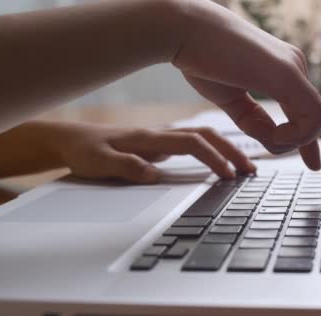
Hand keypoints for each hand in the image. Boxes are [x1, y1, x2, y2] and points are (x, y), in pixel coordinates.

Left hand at [50, 122, 255, 183]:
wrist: (69, 139)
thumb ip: (125, 166)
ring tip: (243, 167)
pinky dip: (213, 151)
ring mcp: (160, 140)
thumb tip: (154, 175)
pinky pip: (194, 144)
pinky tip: (220, 162)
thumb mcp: (97, 162)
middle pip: (205, 135)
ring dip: (225, 149)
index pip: (191, 143)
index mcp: (148, 138)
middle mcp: (159, 136)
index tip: (227, 175)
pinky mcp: (159, 146)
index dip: (213, 158)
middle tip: (251, 170)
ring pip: (202, 137)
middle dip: (231, 150)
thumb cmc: (83, 151)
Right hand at [172, 0, 320, 169]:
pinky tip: (274, 135)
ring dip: (296, 140)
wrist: (184, 31)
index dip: (309, 138)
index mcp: (281, 69)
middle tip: (310, 164)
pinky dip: (298, 135)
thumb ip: (254, 120)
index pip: (306, 109)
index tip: (312, 162)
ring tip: (269, 139)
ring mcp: (294, 68)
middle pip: (315, 116)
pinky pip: (314, 116)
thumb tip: (273, 141)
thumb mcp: (232, 99)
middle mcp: (294, 66)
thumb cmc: (201, 58)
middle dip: (308, 144)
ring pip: (318, 119)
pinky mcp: (289, 74)